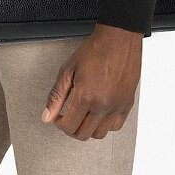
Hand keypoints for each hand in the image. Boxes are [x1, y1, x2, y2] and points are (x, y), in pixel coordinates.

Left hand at [41, 23, 141, 138]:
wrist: (118, 39)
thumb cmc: (95, 50)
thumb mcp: (68, 71)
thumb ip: (56, 96)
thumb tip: (47, 116)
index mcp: (86, 97)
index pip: (69, 126)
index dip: (59, 124)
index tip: (58, 117)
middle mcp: (103, 105)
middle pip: (83, 134)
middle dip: (71, 129)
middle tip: (68, 118)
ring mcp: (117, 106)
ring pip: (100, 134)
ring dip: (88, 129)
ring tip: (83, 117)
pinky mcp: (127, 104)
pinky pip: (116, 126)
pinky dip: (105, 125)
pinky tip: (98, 114)